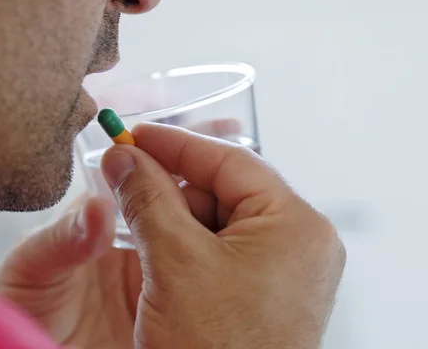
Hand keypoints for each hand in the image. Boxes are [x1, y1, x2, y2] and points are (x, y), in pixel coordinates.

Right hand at [0, 123, 345, 348]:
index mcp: (296, 224)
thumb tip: (124, 157)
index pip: (231, 161)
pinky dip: (191, 245)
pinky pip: (228, 251)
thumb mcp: (174, 262)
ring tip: (136, 218)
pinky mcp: (271, 293)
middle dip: (173, 184)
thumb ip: (147, 198)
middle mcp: (302, 242)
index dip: (176, 144)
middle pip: (228, 190)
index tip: (136, 135)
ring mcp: (289, 270)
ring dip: (177, 216)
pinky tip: (159, 250)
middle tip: (126, 177)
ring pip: (224, 221)